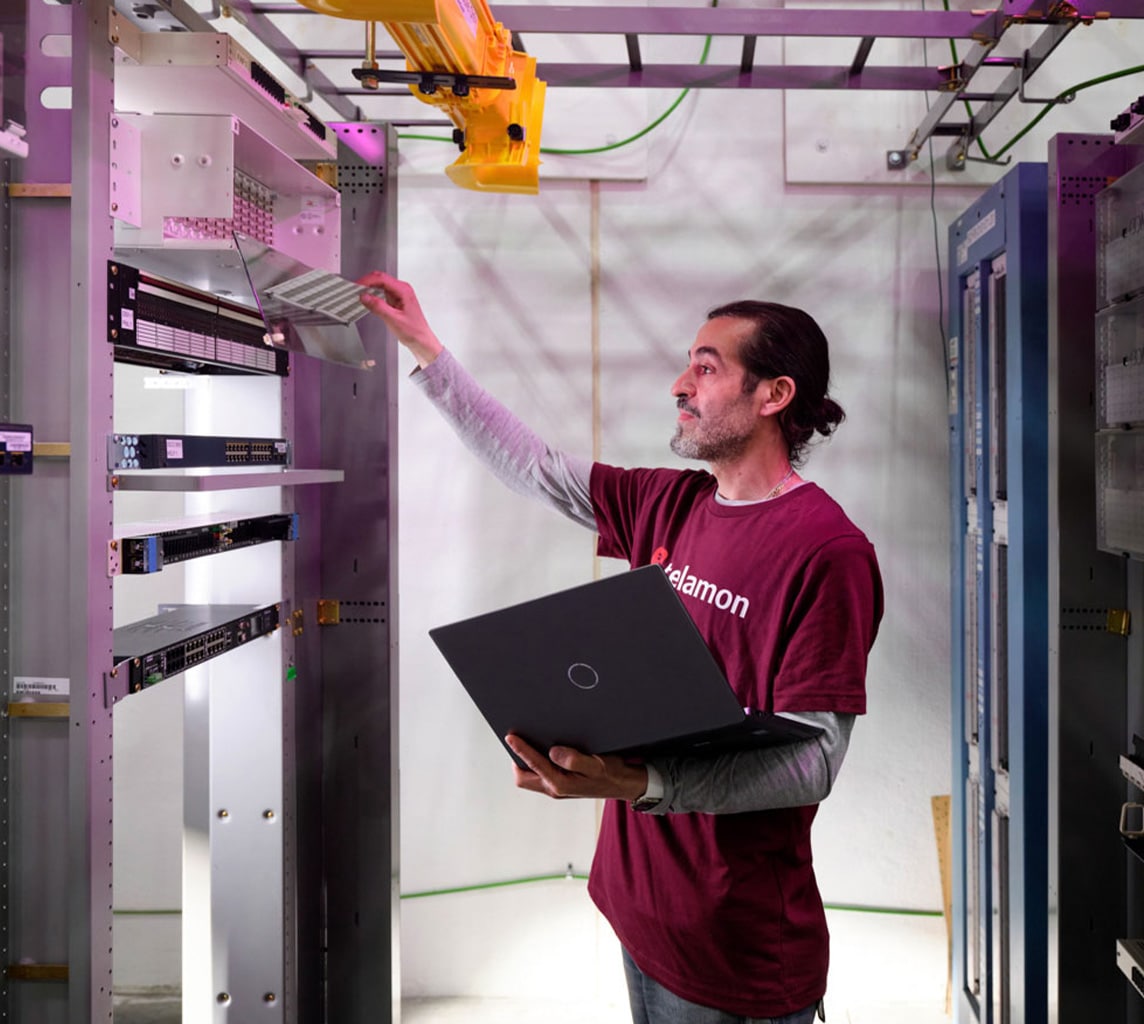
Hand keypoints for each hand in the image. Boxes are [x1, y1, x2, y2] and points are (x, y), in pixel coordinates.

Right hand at [357, 271, 443, 368]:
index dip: (367, 281)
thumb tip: (365, 297)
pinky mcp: (396, 301)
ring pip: (380, 285)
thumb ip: (378, 307)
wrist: (422, 341)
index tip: (357, 286)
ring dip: (369, 288)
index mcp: (404, 291)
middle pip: (380, 279)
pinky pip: (382, 293)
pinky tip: (367, 300)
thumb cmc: (414, 332)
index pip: (382, 279)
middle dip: (366, 282)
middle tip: (354, 289)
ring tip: (358, 294)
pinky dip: (373, 294)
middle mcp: (402, 290)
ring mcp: (399, 295)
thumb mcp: (393, 320)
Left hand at [505, 733, 647, 801]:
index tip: (511, 736)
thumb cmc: (611, 774)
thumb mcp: (596, 765)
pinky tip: (544, 750)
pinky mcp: (561, 785)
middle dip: (516, 760)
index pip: (533, 765)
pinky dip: (536, 764)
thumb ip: (574, 760)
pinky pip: (540, 775)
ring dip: (526, 762)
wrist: (623, 784)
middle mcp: (555, 789)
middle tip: (517, 739)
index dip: (520, 750)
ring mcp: (556, 789)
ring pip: (530, 778)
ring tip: (527, 742)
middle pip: (522, 778)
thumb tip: (553, 752)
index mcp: (560, 784)